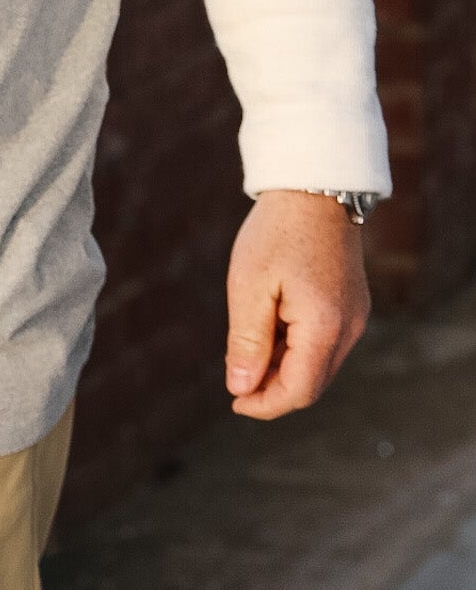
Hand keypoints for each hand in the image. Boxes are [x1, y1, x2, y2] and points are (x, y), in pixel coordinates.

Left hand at [224, 189, 369, 418]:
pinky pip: (326, 343)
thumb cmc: (276, 231)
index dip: (264, 404)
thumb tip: (241, 389)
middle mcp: (350, 328)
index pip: (298, 391)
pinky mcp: (354, 305)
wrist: (314, 185)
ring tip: (250, 342)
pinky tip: (272, 325)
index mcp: (325, 327)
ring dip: (284, 367)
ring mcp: (356, 317)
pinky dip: (298, 347)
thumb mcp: (249, 285)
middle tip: (236, 377)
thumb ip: (247, 341)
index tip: (233, 401)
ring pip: (319, 365)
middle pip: (311, 384)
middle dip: (273, 389)